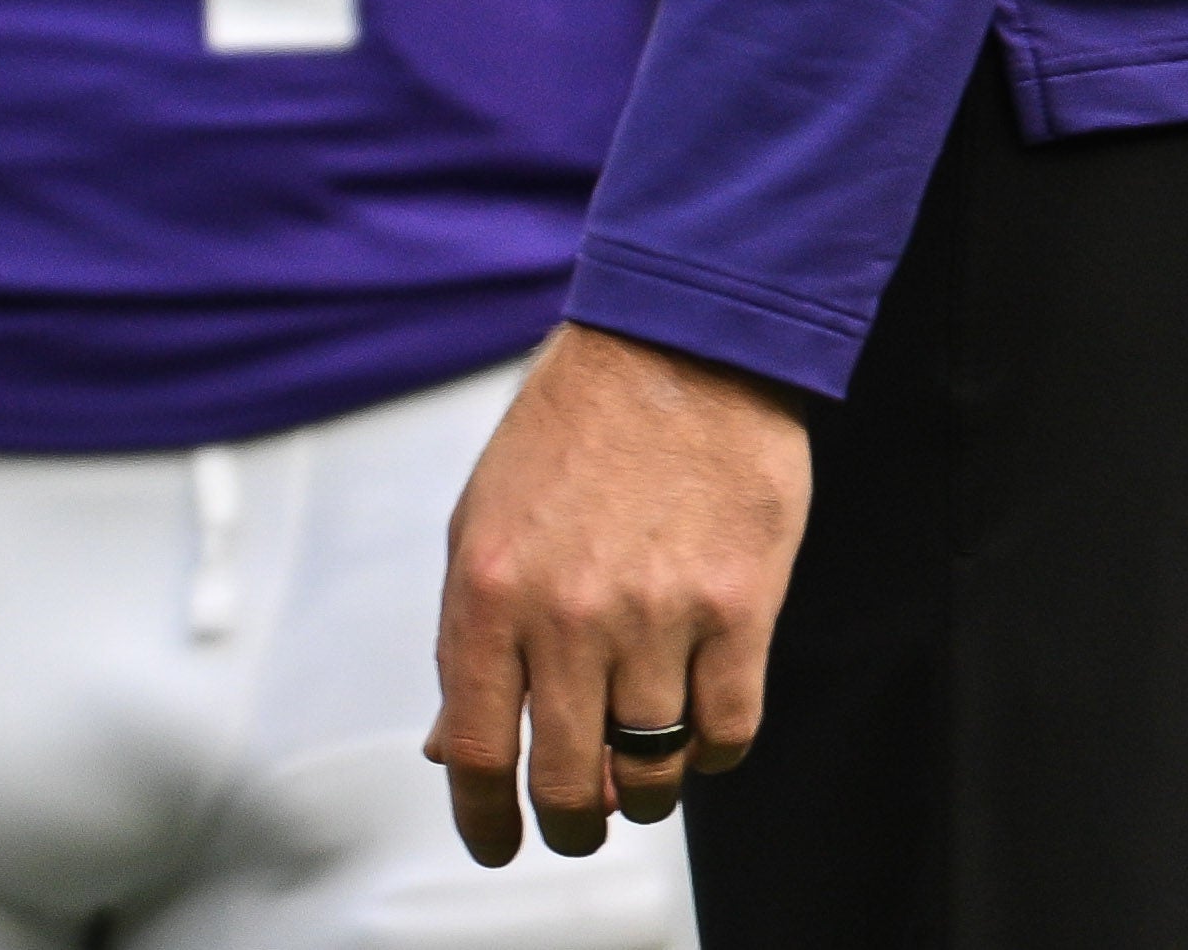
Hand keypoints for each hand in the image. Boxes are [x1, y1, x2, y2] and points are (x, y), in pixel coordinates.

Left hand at [428, 323, 803, 865]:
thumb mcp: (485, 524)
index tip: (497, 842)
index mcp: (490, 591)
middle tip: (578, 822)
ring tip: (643, 773)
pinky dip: (711, 752)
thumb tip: (450, 743)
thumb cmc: (573, 430)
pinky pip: (727, 731)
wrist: (679, 345)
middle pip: (568, 780)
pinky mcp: (737, 609)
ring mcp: (658, 615)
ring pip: (652, 767)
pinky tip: (698, 728)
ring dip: (646, 791)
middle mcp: (568, 614)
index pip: (475, 748)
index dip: (483, 817)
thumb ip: (468, 638)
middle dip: (570, 821)